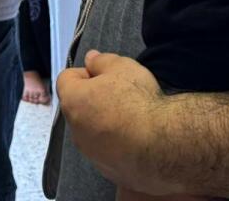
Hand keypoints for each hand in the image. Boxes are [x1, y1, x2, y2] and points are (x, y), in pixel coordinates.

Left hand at [57, 51, 177, 196]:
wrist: (162, 145)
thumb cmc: (138, 102)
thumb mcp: (122, 67)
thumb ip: (101, 61)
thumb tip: (91, 59)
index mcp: (73, 101)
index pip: (66, 78)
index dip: (85, 72)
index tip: (105, 74)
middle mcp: (75, 130)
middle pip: (79, 107)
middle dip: (95, 98)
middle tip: (121, 95)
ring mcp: (90, 154)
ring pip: (92, 131)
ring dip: (105, 123)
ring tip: (133, 119)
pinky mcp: (107, 171)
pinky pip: (107, 152)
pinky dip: (117, 144)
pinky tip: (137, 139)